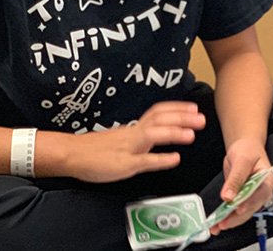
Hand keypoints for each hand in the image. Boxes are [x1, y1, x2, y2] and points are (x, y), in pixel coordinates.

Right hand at [64, 101, 204, 182]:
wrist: (71, 154)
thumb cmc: (96, 149)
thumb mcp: (123, 138)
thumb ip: (142, 136)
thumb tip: (160, 134)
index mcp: (134, 128)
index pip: (158, 112)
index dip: (177, 109)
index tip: (194, 107)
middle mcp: (133, 133)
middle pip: (160, 118)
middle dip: (182, 117)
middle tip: (201, 118)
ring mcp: (128, 148)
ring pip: (152, 134)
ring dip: (173, 133)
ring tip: (191, 135)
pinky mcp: (122, 164)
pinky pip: (143, 160)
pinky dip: (160, 159)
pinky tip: (174, 159)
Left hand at [209, 138, 272, 234]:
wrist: (244, 148)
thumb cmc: (248, 150)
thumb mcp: (242, 160)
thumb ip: (235, 179)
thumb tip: (228, 196)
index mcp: (267, 179)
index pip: (260, 194)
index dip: (249, 203)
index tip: (237, 208)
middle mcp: (262, 191)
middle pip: (251, 207)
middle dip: (236, 217)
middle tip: (223, 222)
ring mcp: (253, 196)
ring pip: (243, 213)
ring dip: (230, 220)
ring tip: (217, 226)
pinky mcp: (243, 199)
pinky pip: (236, 210)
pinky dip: (227, 217)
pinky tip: (218, 222)